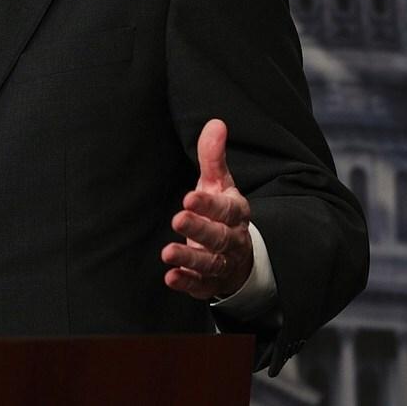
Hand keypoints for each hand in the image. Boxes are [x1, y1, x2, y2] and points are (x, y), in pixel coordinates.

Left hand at [161, 118, 252, 300]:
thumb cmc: (222, 212)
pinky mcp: (210, 282)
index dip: (209, 205)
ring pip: (210, 262)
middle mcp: (233, 239)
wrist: (239, 254)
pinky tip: (170, 277)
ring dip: (190, 258)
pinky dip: (187, 282)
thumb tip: (216, 122)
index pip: (226, 209)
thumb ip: (213, 156)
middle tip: (178, 218)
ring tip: (167, 252)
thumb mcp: (219, 183)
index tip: (189, 197)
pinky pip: (201, 285)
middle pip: (219, 236)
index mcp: (236, 212)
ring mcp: (223, 263)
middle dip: (200, 228)